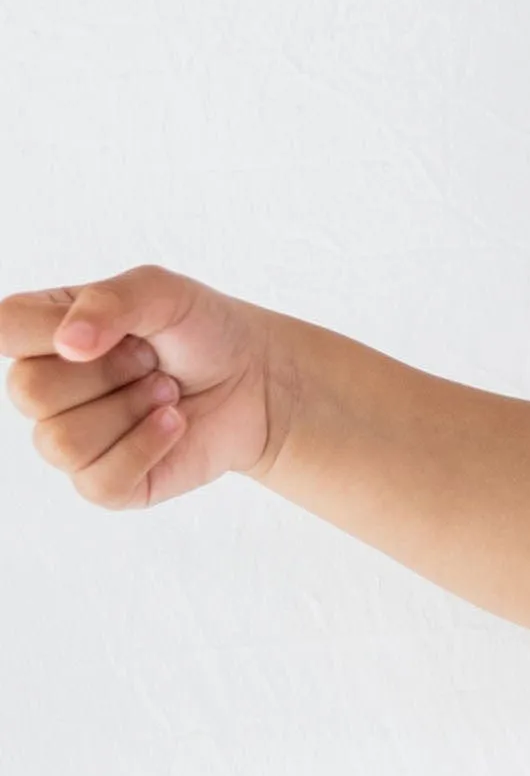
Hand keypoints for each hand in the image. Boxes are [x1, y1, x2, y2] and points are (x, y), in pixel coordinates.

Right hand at [4, 268, 284, 509]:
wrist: (259, 378)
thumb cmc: (202, 330)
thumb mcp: (163, 292)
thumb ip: (110, 302)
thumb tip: (68, 345)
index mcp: (44, 334)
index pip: (2, 328)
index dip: (54, 330)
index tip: (114, 326)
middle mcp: (45, 389)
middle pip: (29, 391)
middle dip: (110, 371)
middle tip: (152, 361)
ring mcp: (70, 440)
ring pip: (61, 442)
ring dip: (132, 409)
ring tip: (167, 391)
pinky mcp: (104, 483)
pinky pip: (100, 479)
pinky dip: (149, 445)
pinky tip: (175, 422)